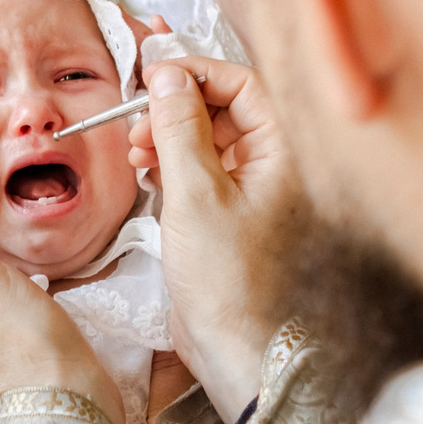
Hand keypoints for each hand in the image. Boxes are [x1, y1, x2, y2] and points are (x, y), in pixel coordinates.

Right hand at [130, 58, 303, 415]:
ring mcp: (254, 191)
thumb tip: (168, 75)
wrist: (235, 350)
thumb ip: (179, 127)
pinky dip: (173, 163)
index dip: (198, 73)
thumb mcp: (195, 194)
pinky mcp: (231, 215)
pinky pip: (203, 170)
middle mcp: (276, 166)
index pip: (245, 84)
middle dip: (177, 106)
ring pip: (210, 139)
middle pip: (226, 108)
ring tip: (137, 150)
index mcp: (285, 153)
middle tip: (139, 118)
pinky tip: (148, 171)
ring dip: (170, 135)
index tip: (156, 75)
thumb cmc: (229, 281)